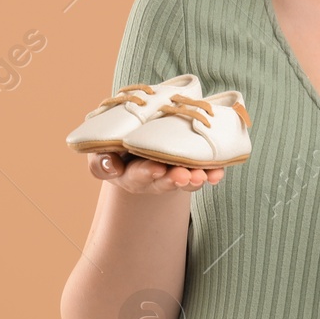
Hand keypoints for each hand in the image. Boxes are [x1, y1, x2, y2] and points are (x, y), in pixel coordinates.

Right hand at [90, 151, 224, 193]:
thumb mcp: (100, 150)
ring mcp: (172, 174)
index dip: (146, 173)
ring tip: (203, 175)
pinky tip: (218, 172)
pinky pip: (202, 172)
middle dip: (174, 179)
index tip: (156, 169)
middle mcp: (153, 179)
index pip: (136, 175)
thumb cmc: (115, 144)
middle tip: (184, 175)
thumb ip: (101, 160)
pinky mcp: (190, 167)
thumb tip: (112, 165)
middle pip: (164, 182)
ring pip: (185, 180)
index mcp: (129, 174)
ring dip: (195, 178)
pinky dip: (211, 173)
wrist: (138, 136)